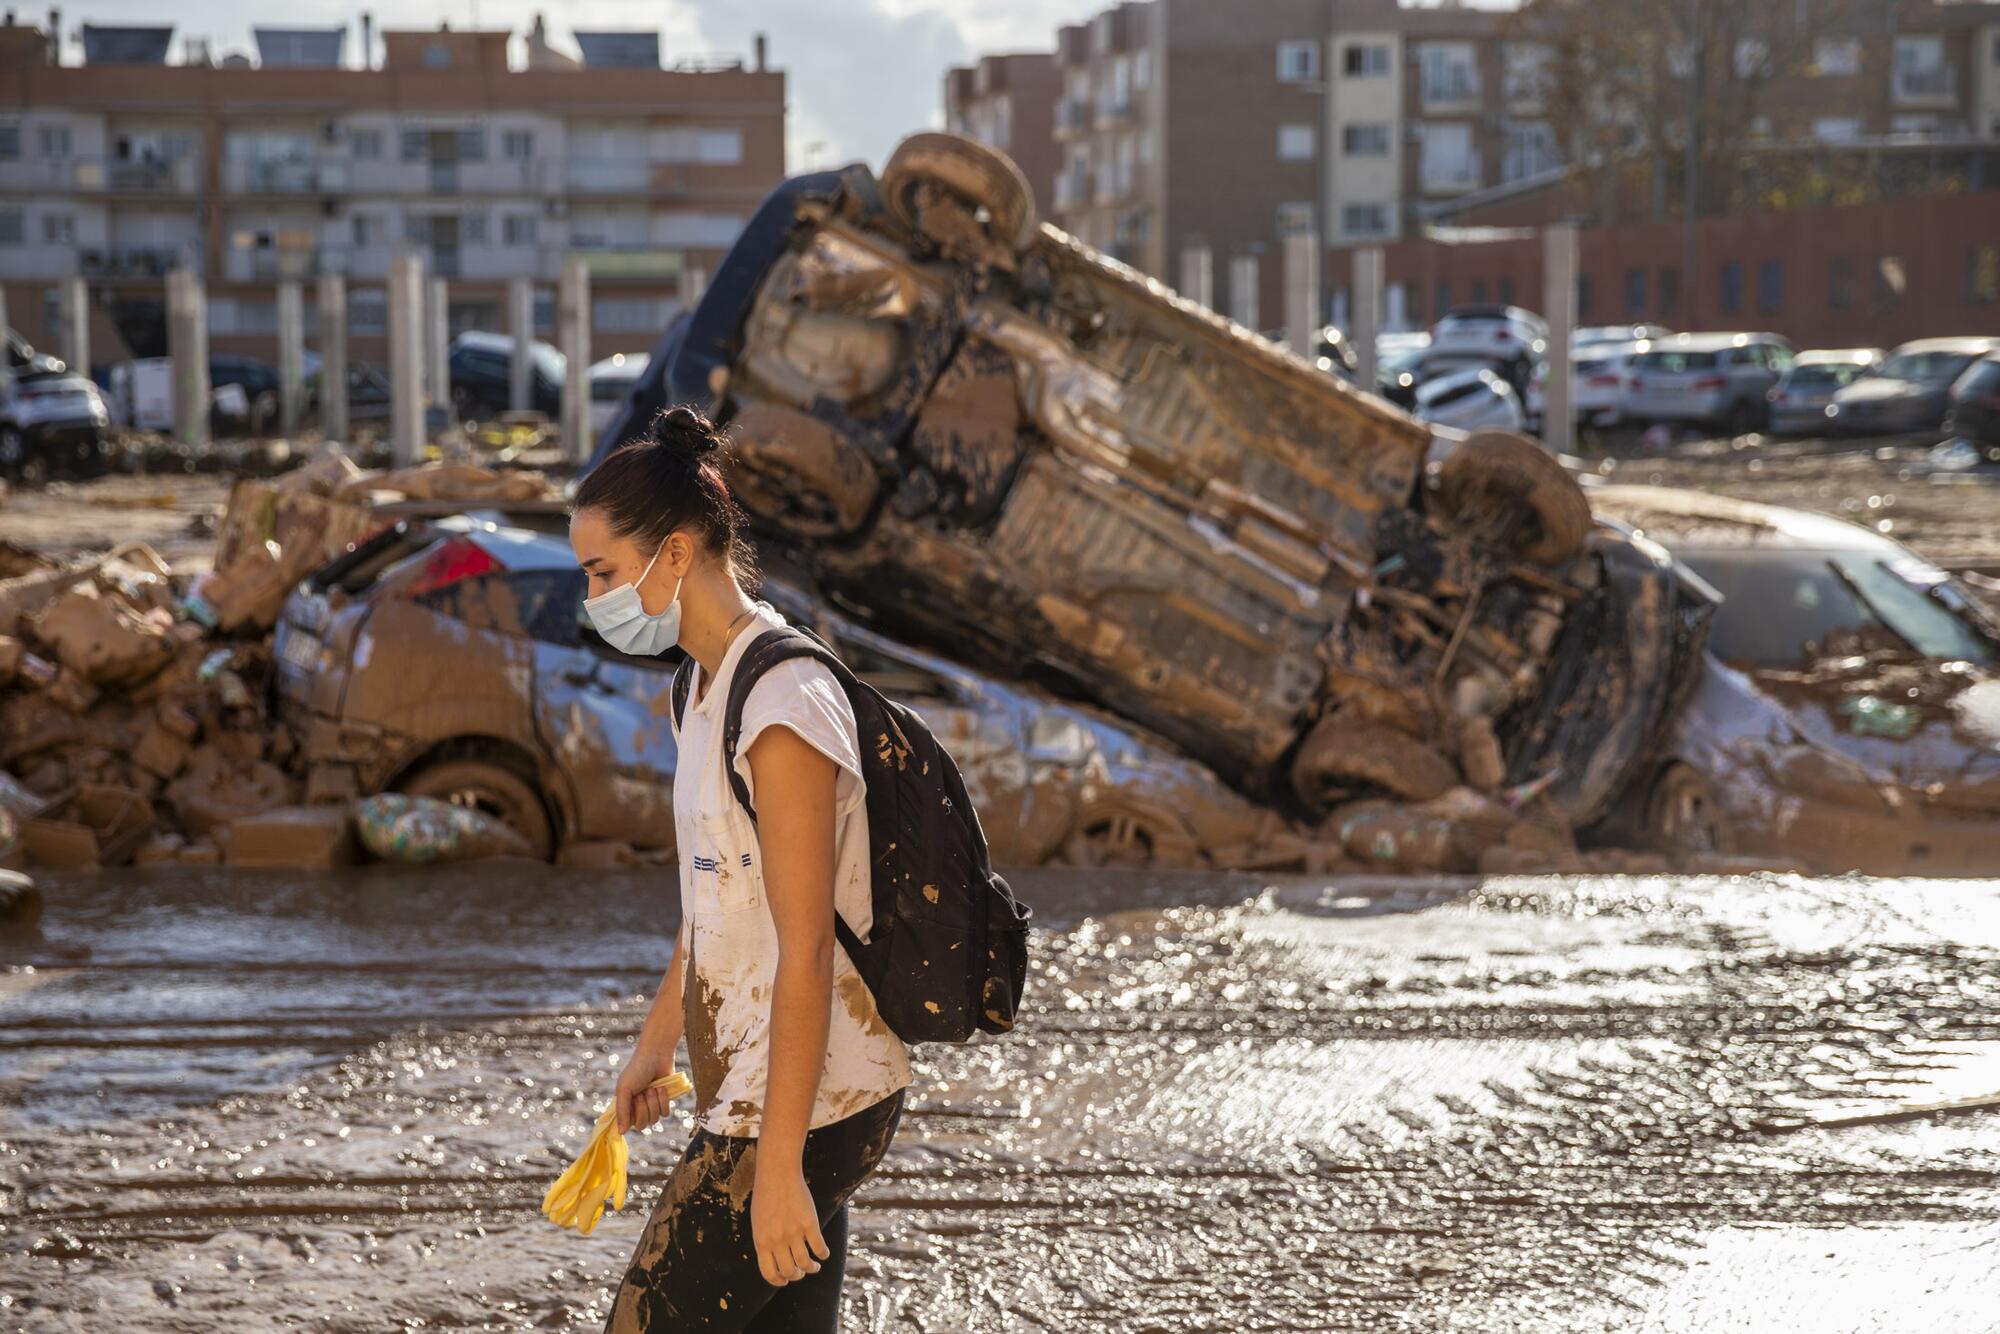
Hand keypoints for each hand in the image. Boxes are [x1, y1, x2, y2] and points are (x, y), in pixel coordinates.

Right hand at [613, 1037, 680, 1134]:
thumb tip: (621, 1133)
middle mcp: (637, 1108)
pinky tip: (661, 1088)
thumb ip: (622, 1111)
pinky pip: (665, 1113)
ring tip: (652, 1088)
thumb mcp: (624, 1089)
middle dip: (643, 1109)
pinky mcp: (664, 1102)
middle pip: (642, 1125)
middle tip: (642, 1093)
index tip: (633, 1103)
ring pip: (654, 1120)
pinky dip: (663, 1101)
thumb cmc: (637, 1070)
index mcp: (625, 1105)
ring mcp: (651, 1105)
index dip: (631, 1118)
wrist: (656, 1055)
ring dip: (654, 1103)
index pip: (627, 1125)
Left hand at [751, 1160, 827, 1286]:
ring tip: (815, 1266)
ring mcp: (793, 1233)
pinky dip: (823, 1254)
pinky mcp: (809, 1223)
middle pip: (789, 1271)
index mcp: (761, 1242)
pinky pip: (819, 1247)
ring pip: (805, 1263)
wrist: (777, 1173)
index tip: (785, 1280)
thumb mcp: (758, 1222)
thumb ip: (765, 1241)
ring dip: (812, 1269)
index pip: (769, 1273)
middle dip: (796, 1275)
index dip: (778, 1281)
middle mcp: (777, 1241)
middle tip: (801, 1272)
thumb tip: (774, 1259)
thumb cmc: (766, 1196)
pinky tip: (824, 1254)